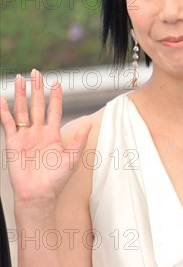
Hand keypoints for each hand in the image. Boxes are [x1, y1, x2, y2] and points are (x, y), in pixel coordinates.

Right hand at [0, 69, 91, 205]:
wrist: (38, 194)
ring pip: (23, 110)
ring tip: (19, 79)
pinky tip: (2, 99)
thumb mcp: (72, 159)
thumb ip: (79, 140)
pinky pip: (8, 123)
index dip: (55, 96)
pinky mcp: (13, 142)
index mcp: (53, 134)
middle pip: (37, 105)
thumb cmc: (56, 180)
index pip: (54, 110)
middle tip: (36, 72)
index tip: (57, 81)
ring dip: (21, 95)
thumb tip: (90, 123)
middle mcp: (39, 132)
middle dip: (37, 88)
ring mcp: (25, 136)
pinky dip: (4, 111)